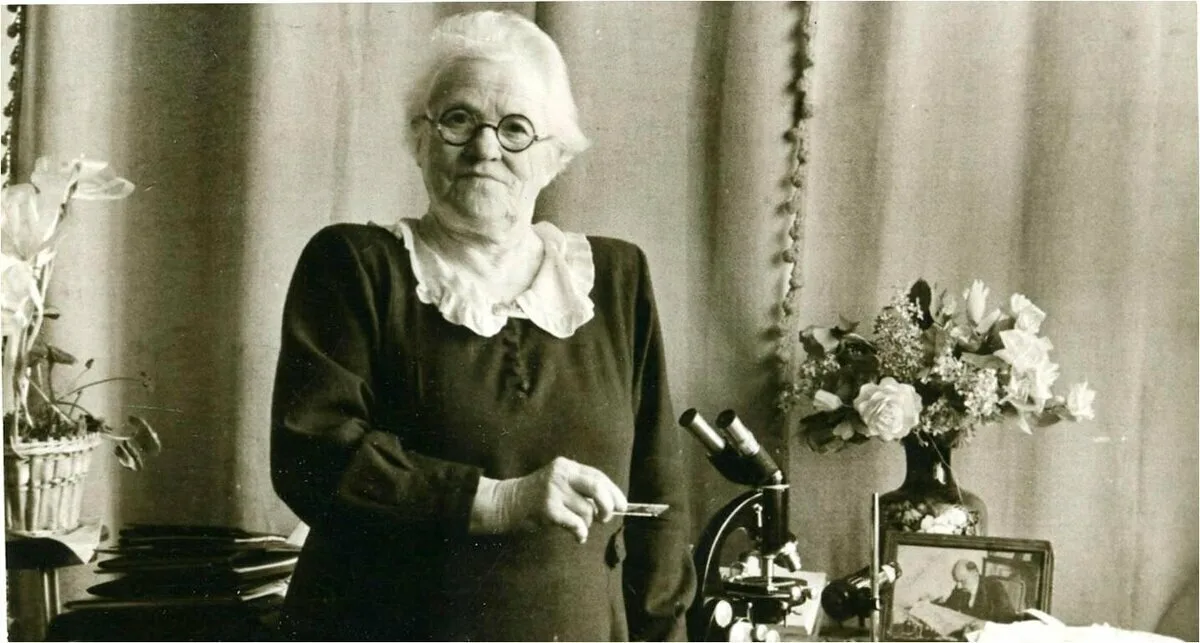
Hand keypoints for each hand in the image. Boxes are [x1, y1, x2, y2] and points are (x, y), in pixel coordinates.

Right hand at [473, 457, 627, 542]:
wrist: (505, 503)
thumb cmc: (536, 497)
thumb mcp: (557, 483)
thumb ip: (580, 488)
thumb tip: (611, 505)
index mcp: (566, 466)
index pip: (598, 476)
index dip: (613, 492)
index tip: (622, 506)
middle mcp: (561, 475)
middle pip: (597, 487)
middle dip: (607, 505)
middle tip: (605, 518)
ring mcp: (553, 490)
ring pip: (587, 510)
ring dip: (587, 523)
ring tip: (577, 526)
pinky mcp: (548, 508)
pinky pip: (576, 524)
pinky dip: (581, 533)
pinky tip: (577, 537)